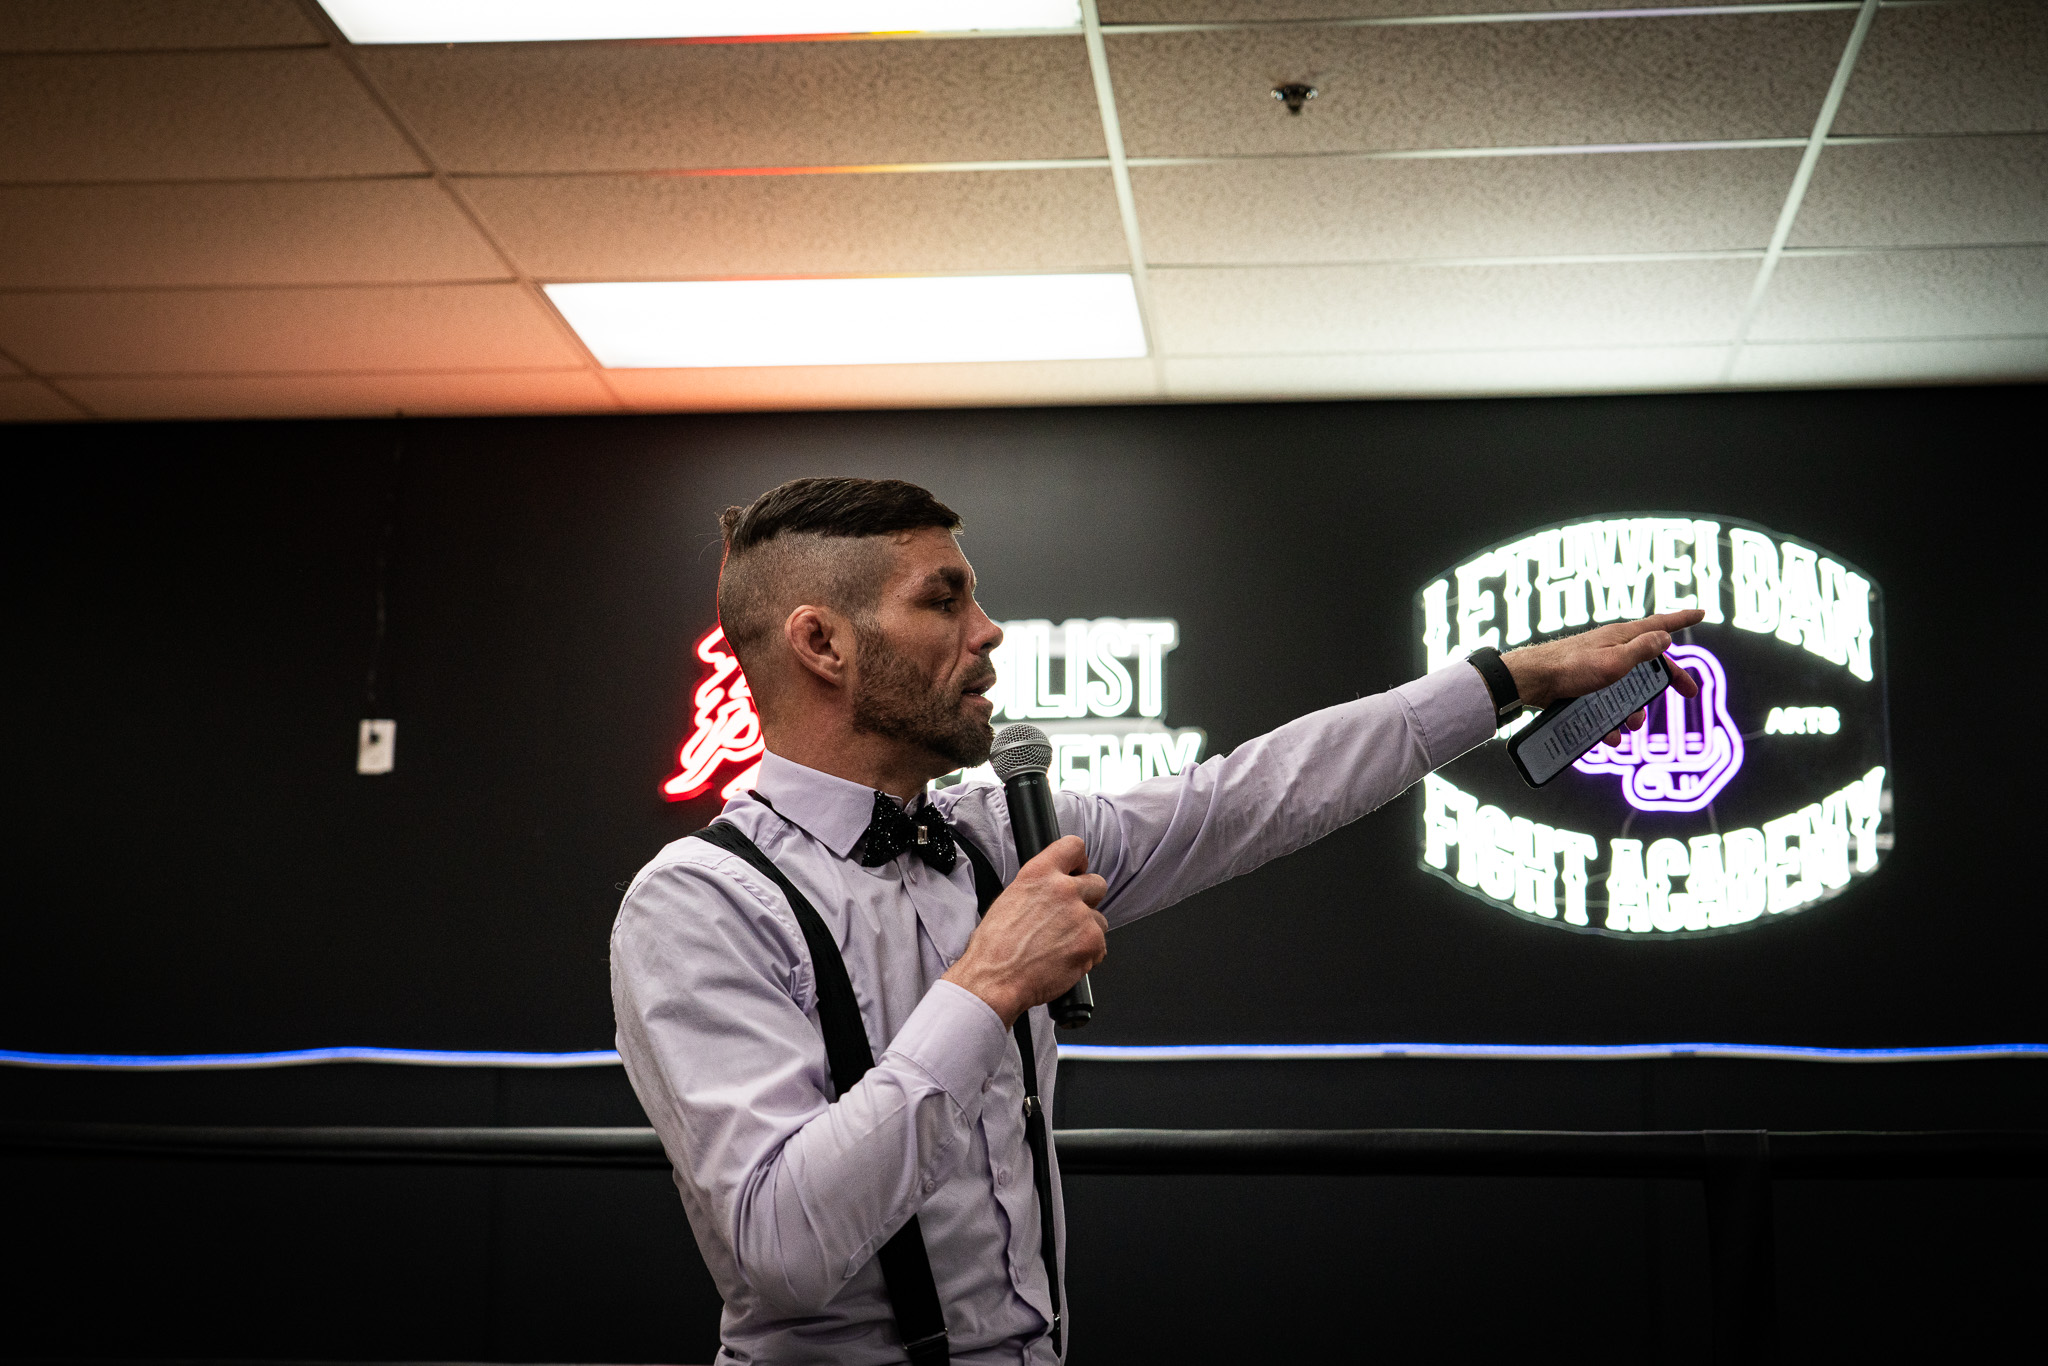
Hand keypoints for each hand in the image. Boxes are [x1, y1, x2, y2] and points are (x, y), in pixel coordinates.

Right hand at [941, 836, 1106, 1027]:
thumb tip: (1050, 892)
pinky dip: (1088, 955)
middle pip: (1097, 883)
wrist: (995, 980)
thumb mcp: (1008, 900)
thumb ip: (1037, 889)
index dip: (1078, 861)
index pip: (1073, 847)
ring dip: (1087, 931)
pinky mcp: (1091, 942)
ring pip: (1100, 919)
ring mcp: (1080, 916)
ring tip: (1061, 946)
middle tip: (1069, 918)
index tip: (1077, 871)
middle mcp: (1063, 890)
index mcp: (1038, 874)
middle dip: (1086, 900)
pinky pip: (1101, 946)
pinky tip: (1065, 960)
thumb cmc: (994, 948)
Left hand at [1502, 610, 1705, 745]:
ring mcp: (1598, 665)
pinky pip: (1606, 702)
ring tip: (1631, 726)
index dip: (1682, 619)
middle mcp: (1613, 648)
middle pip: (1650, 662)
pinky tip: (1611, 736)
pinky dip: (1611, 719)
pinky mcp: (1584, 683)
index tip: (1701, 613)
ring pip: (1629, 688)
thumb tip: (1665, 637)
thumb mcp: (1615, 661)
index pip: (1659, 624)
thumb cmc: (1572, 668)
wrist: (1532, 682)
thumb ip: (1642, 650)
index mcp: (1623, 637)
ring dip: (1635, 709)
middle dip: (1668, 680)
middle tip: (1689, 693)